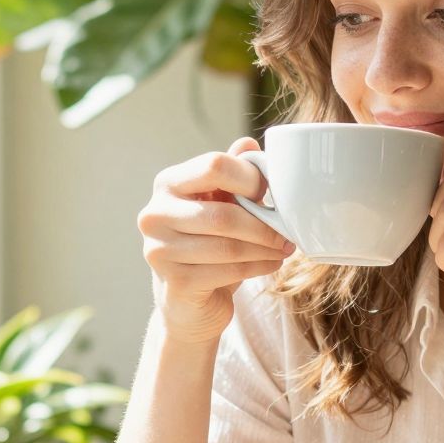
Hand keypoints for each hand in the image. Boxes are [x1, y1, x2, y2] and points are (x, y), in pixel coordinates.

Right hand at [138, 138, 294, 347]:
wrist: (186, 299)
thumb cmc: (207, 242)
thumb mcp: (220, 203)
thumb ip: (232, 174)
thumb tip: (248, 144)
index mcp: (168, 183)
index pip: (213, 166)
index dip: (250, 178)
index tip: (272, 192)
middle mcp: (155, 213)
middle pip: (223, 214)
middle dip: (264, 225)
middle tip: (288, 232)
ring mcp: (159, 250)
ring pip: (228, 247)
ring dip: (265, 248)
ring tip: (283, 248)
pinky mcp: (174, 282)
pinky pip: (227, 272)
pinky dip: (257, 267)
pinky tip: (271, 264)